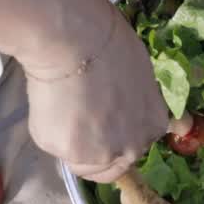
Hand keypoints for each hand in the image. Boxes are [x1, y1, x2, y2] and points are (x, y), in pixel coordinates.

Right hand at [15, 0, 167, 182]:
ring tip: (62, 105)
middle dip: (91, 147)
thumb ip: (137, 101)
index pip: (133, 151)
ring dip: (70, 142)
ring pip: (79, 161)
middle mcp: (133, 147)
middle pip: (108, 165)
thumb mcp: (139, 72)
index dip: (111, 137)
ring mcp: (102, 153)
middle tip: (75, 115)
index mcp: (154, 126)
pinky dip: (49, 130)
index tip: (97, 123)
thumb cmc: (107, 41)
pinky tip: (50, 102)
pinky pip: (55, 147)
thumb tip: (134, 111)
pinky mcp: (69, 152)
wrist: (74, 38)